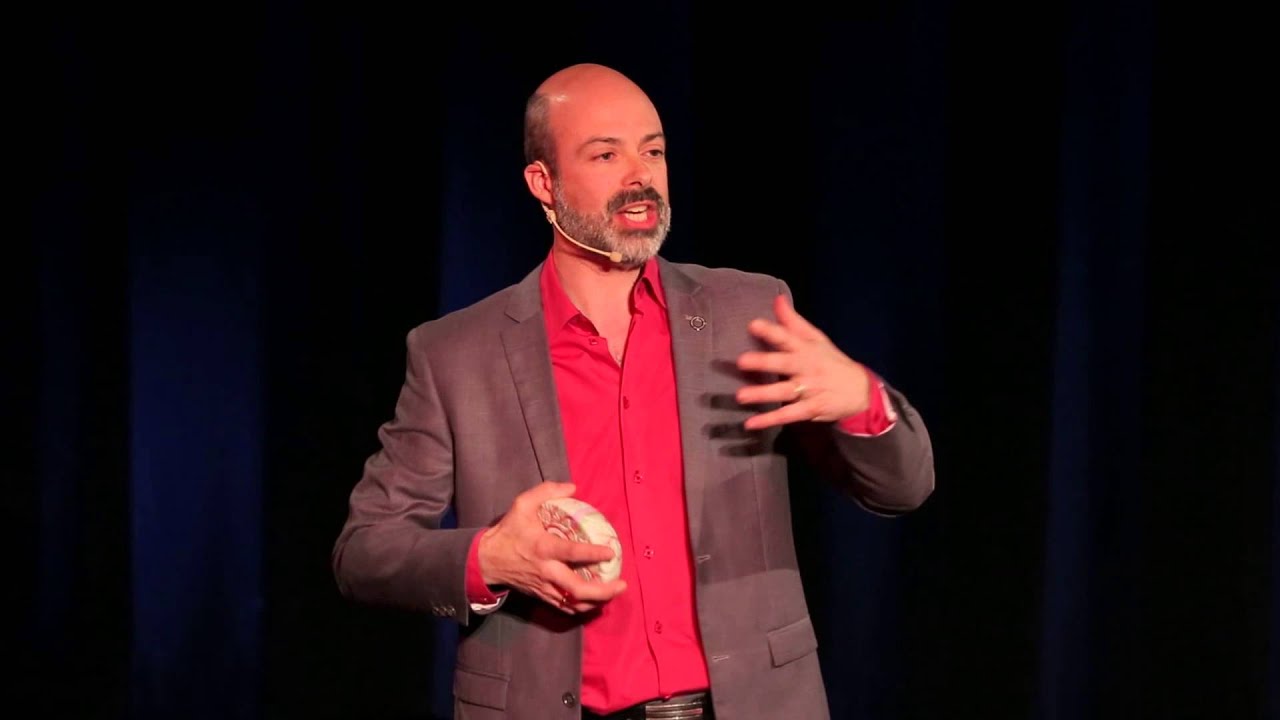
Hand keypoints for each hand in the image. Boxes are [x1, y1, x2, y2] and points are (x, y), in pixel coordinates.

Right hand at [477, 481, 626, 613]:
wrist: (486, 559)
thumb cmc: (508, 531)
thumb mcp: (522, 504)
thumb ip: (546, 492)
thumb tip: (572, 488)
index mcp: (543, 548)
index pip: (571, 553)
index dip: (592, 554)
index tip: (610, 552)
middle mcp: (546, 571)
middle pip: (576, 589)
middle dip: (602, 591)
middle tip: (621, 585)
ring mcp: (544, 586)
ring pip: (572, 603)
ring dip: (595, 602)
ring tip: (612, 593)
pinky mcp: (541, 595)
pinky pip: (563, 607)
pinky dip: (580, 607)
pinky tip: (594, 601)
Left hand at [736, 294, 870, 429]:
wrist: (861, 390)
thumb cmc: (831, 361)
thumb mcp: (816, 339)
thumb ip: (793, 321)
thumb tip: (777, 300)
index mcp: (806, 348)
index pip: (787, 337)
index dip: (771, 331)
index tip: (753, 325)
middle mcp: (806, 368)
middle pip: (784, 364)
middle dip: (764, 362)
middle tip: (742, 361)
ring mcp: (809, 390)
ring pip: (784, 391)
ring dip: (762, 394)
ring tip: (741, 396)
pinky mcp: (811, 409)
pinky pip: (788, 415)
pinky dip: (770, 420)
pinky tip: (751, 424)